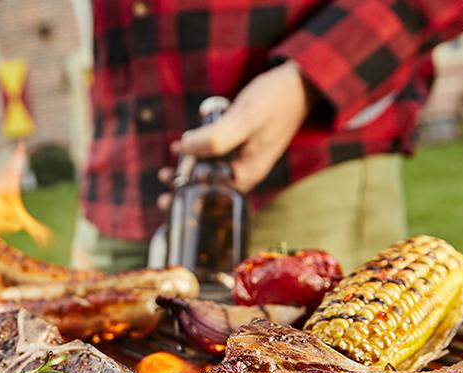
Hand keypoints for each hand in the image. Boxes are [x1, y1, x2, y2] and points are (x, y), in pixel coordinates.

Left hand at [169, 61, 317, 192]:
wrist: (299, 84)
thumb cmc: (274, 99)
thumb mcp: (244, 118)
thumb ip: (216, 137)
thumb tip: (184, 149)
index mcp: (249, 173)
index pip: (213, 198)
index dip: (188, 199)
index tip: (166, 198)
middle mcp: (247, 172)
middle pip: (211, 189)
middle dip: (185, 189)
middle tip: (163, 180)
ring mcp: (245, 160)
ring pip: (212, 174)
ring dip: (189, 173)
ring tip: (167, 172)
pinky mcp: (243, 147)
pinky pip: (217, 160)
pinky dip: (199, 158)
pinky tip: (184, 149)